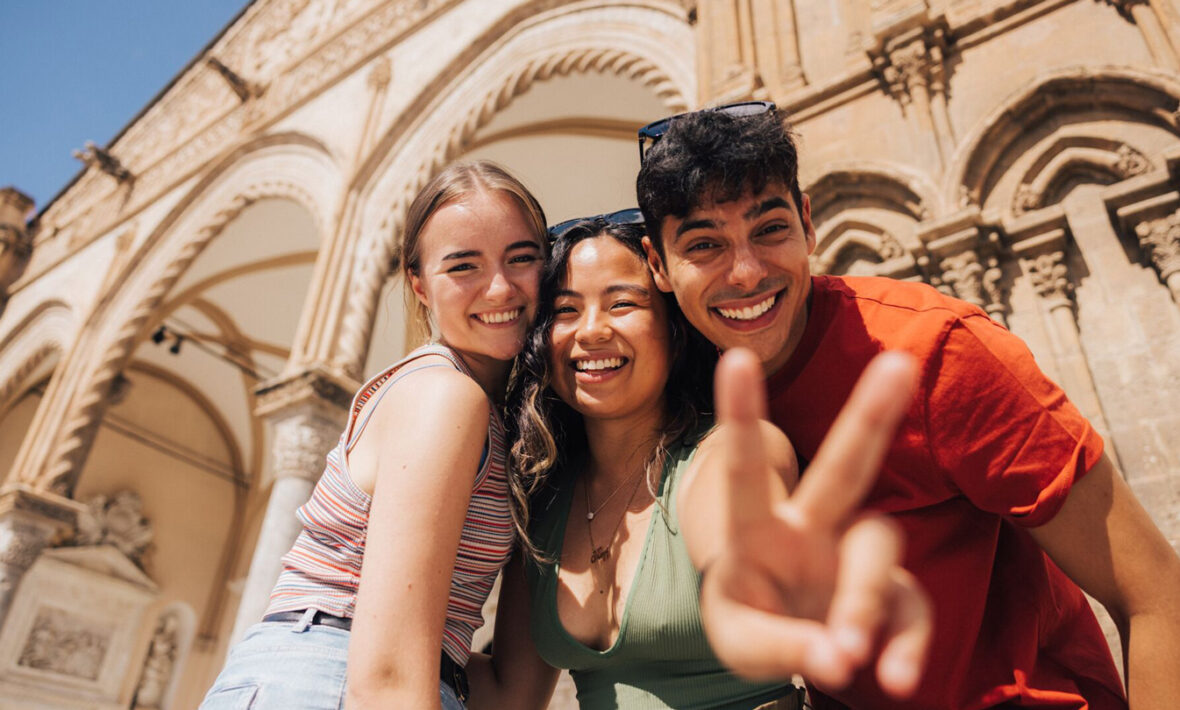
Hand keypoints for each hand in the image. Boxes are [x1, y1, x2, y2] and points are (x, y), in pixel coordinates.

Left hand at [698, 349, 930, 697]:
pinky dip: (906, 647)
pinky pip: (911, 613)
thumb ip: (783, 647)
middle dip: (870, 415)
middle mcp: (811, 528)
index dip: (743, 415)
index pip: (746, 469)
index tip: (737, 356)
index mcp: (757, 530)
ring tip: (844, 654)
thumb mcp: (742, 643)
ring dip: (862, 600)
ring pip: (878, 549)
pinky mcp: (894, 596)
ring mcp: (854, 557)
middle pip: (844, 466)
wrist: (786, 645)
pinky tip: (894, 680)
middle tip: (900, 363)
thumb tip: (841, 659)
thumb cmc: (752, 625)